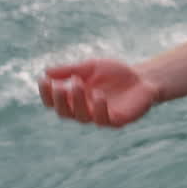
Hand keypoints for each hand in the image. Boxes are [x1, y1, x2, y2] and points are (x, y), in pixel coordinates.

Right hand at [38, 59, 156, 127]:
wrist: (143, 78)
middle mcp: (84, 110)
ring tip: (78, 84)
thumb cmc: (115, 73)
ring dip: (78, 101)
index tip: (44, 80)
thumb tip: (45, 72)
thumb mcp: (91, 67)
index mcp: (75, 98)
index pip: (55, 101)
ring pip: (81, 117)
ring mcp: (99, 117)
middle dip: (60, 99)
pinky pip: (103, 119)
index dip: (47, 93)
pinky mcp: (116, 120)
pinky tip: (99, 96)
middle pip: (64, 112)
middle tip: (62, 85)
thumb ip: (70, 70)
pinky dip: (99, 108)